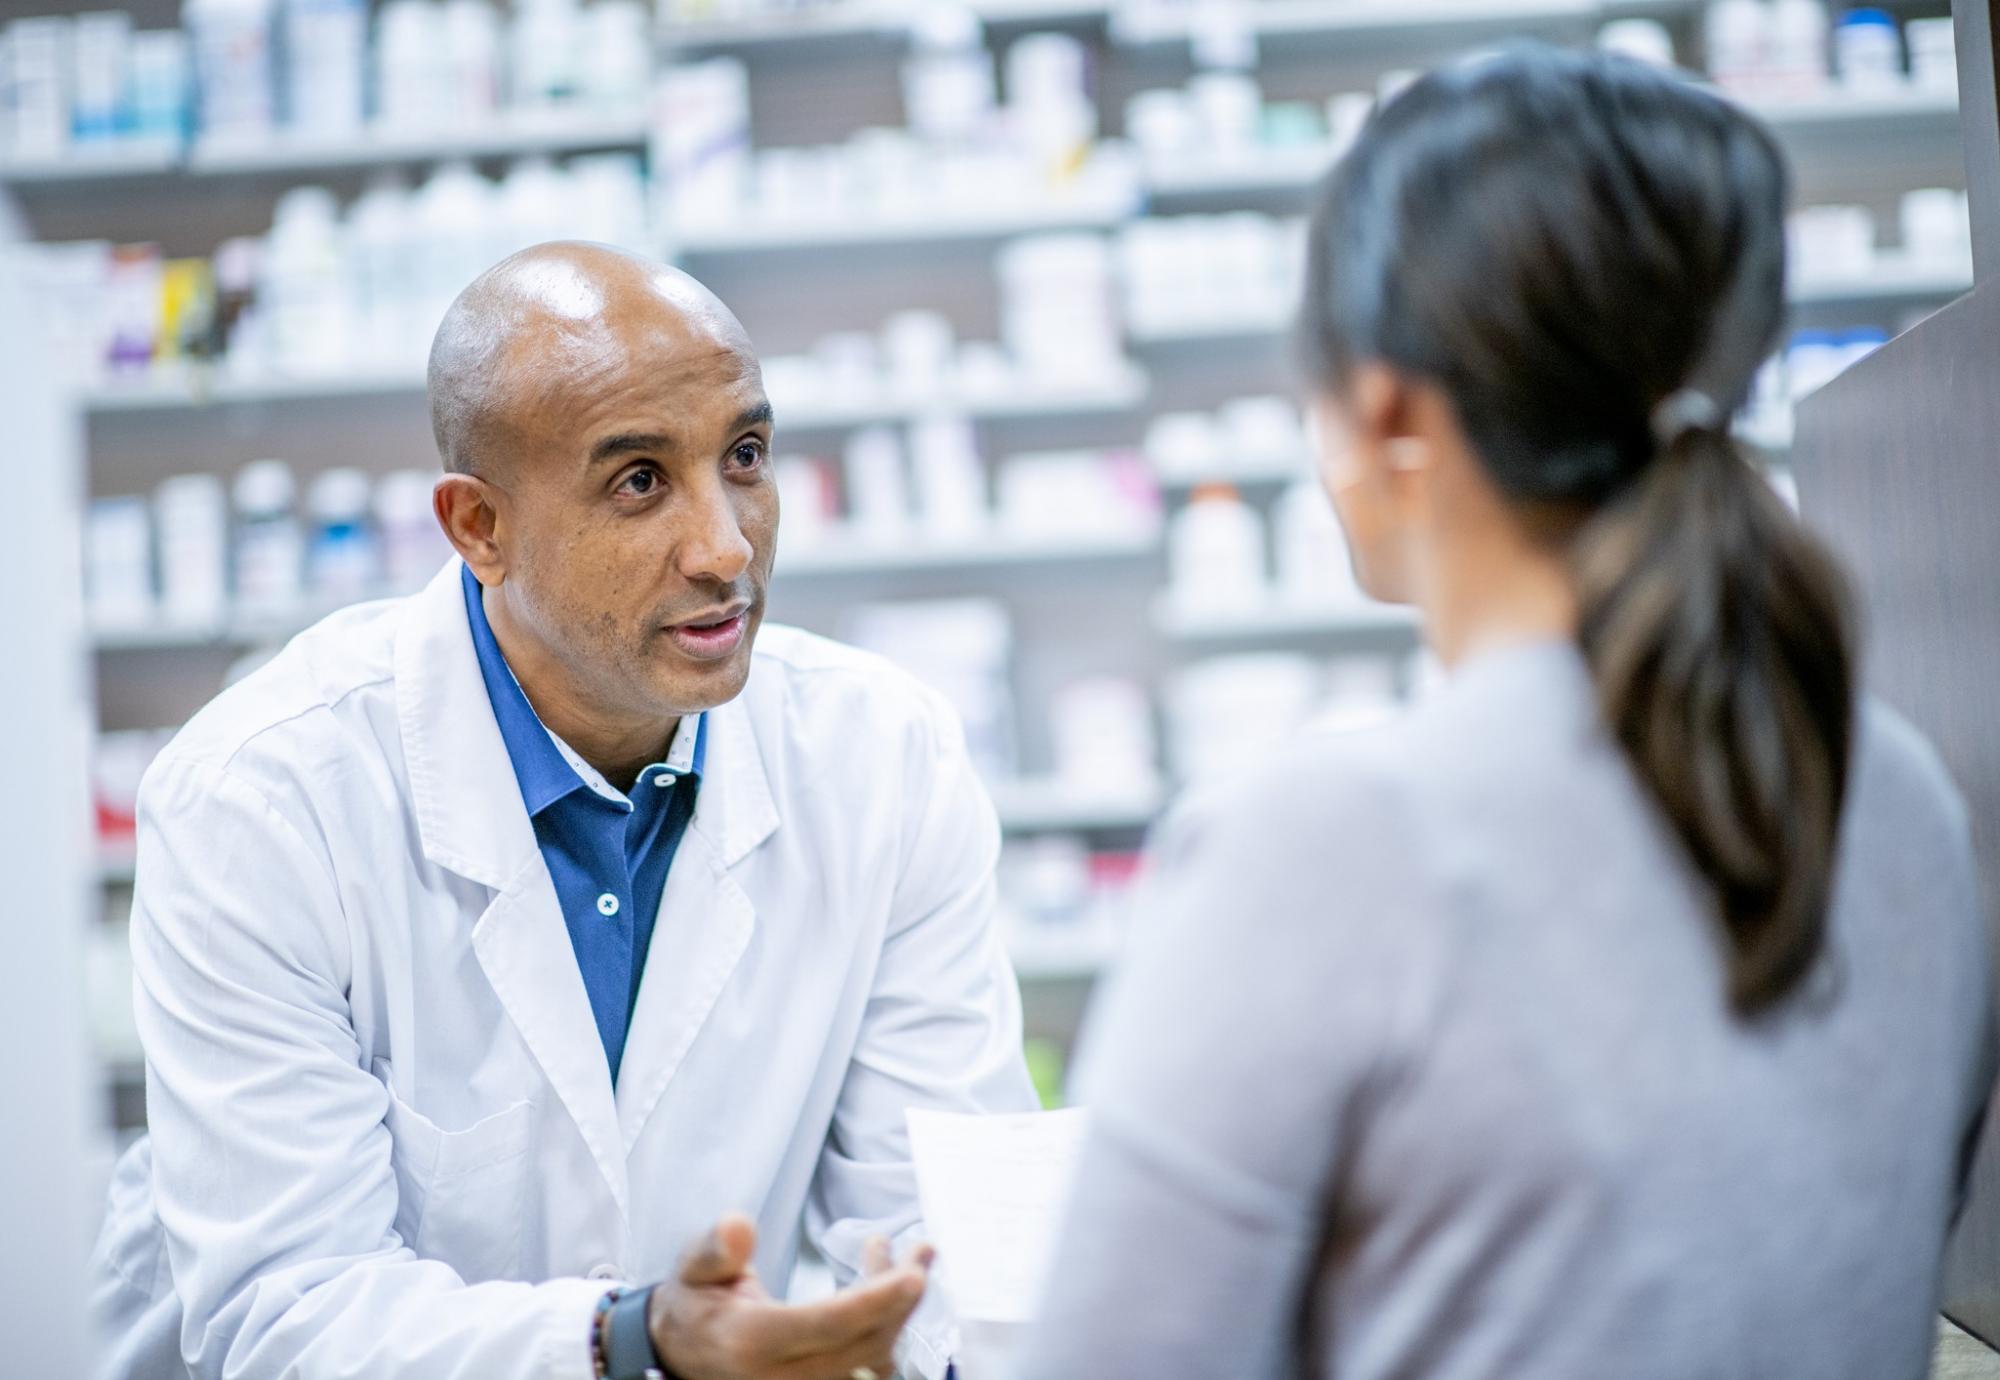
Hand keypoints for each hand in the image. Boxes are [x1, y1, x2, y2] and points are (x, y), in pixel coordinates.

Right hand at [648, 1213, 934, 1379]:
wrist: (683, 1353)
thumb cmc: (696, 1305)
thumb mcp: (693, 1269)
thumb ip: (717, 1249)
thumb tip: (738, 1226)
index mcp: (751, 1341)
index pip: (826, 1325)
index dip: (875, 1301)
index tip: (911, 1275)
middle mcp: (782, 1377)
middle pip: (863, 1342)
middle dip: (901, 1297)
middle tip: (921, 1252)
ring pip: (873, 1358)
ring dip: (899, 1310)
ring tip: (909, 1259)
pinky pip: (867, 1369)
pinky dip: (886, 1330)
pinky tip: (888, 1291)